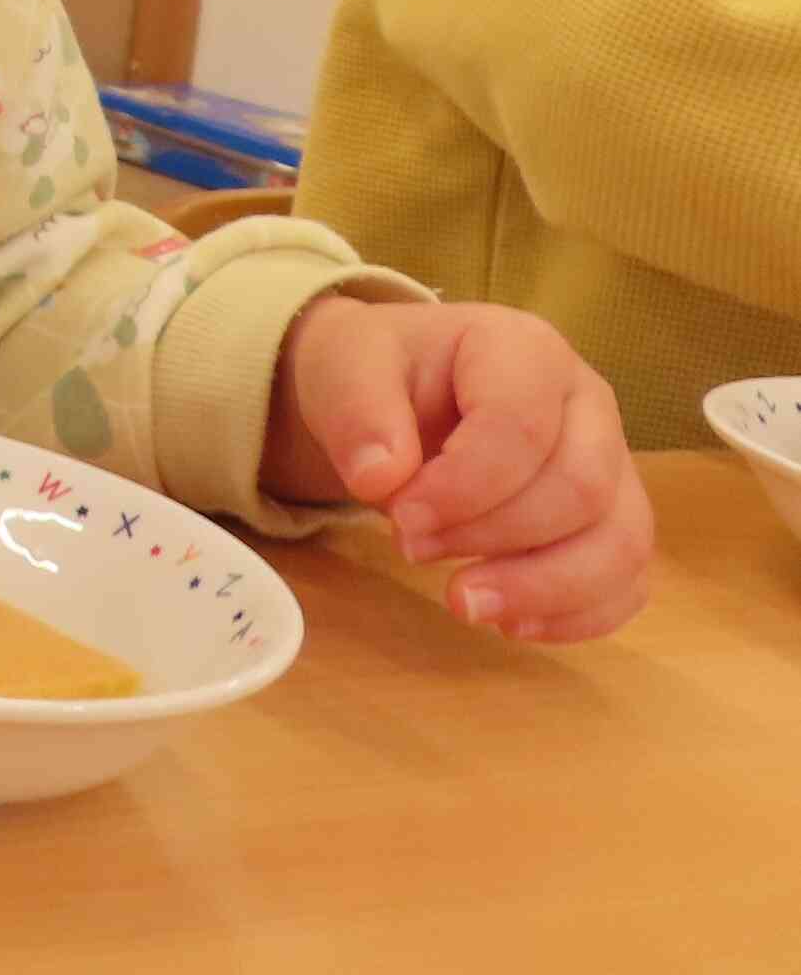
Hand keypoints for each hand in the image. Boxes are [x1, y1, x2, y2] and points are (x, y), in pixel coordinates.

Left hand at [261, 294, 651, 641]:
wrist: (398, 385)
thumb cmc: (381, 372)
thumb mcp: (346, 366)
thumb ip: (358, 412)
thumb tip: (381, 480)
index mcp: (526, 351)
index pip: (522, 427)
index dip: (463, 487)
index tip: (399, 517)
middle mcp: (588, 403)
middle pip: (580, 490)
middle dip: (493, 536)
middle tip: (410, 548)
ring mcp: (613, 463)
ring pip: (622, 543)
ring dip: (544, 589)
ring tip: (463, 604)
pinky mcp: (614, 519)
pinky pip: (628, 581)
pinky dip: (578, 616)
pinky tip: (510, 623)